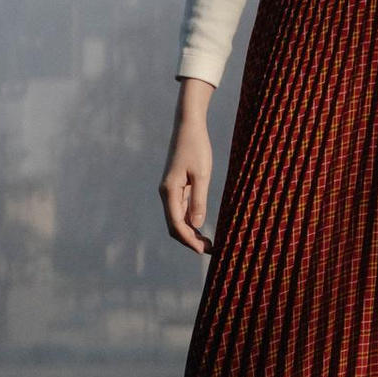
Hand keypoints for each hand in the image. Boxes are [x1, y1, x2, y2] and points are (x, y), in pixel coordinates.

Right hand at [158, 83, 213, 257]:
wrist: (189, 125)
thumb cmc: (197, 147)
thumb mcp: (202, 174)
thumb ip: (199, 200)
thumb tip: (196, 225)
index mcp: (170, 191)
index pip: (176, 224)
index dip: (189, 240)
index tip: (203, 251)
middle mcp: (167, 193)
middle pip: (174, 226)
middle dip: (189, 240)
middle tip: (210, 250)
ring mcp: (170, 190)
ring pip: (177, 219)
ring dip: (190, 233)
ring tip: (208, 243)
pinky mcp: (177, 186)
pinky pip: (181, 209)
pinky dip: (189, 221)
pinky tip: (201, 227)